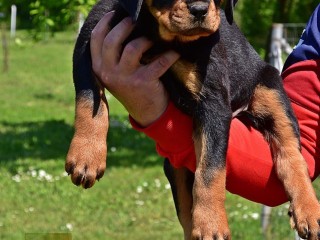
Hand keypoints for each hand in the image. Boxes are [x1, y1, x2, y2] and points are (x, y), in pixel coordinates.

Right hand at [90, 12, 179, 126]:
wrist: (145, 112)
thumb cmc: (131, 86)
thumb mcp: (114, 73)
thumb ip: (112, 55)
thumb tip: (120, 24)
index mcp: (99, 67)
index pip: (96, 39)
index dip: (105, 22)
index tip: (115, 13)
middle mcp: (108, 73)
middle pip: (112, 40)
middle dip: (125, 25)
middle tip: (135, 21)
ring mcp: (125, 78)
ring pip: (133, 48)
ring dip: (146, 40)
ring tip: (153, 39)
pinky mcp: (143, 82)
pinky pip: (159, 62)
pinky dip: (169, 55)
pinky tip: (174, 52)